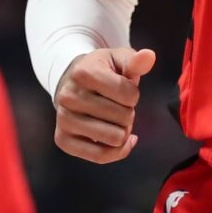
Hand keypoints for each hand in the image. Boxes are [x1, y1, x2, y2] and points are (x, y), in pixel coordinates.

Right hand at [53, 46, 155, 163]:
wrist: (71, 83)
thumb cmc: (101, 71)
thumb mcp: (119, 59)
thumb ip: (135, 61)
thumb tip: (148, 56)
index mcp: (83, 73)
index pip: (129, 95)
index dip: (134, 95)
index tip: (123, 89)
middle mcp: (68, 96)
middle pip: (124, 118)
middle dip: (128, 113)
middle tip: (117, 105)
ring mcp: (63, 119)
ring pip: (115, 139)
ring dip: (122, 131)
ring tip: (114, 119)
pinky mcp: (63, 140)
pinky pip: (100, 156)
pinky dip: (117, 151)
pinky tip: (121, 140)